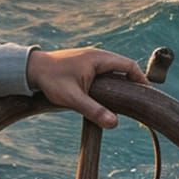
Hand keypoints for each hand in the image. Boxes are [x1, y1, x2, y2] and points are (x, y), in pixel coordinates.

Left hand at [27, 47, 147, 127]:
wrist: (30, 68)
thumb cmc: (51, 80)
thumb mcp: (73, 98)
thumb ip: (94, 110)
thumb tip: (114, 123)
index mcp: (98, 59)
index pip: (129, 66)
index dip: (141, 79)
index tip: (148, 94)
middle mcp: (97, 55)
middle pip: (123, 66)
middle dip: (133, 82)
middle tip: (141, 100)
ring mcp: (90, 58)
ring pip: (113, 68)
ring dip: (121, 81)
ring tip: (128, 99)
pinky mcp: (83, 63)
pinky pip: (104, 70)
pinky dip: (111, 80)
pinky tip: (109, 95)